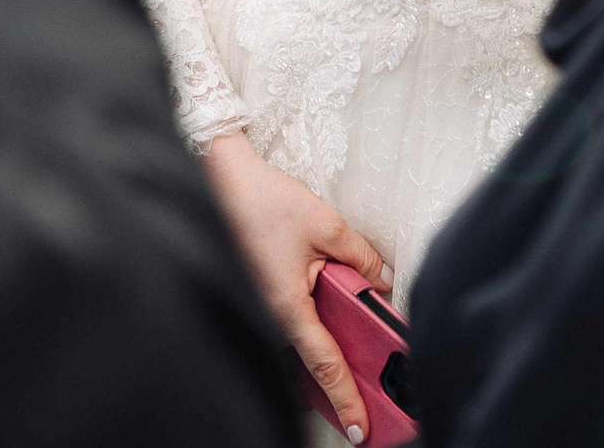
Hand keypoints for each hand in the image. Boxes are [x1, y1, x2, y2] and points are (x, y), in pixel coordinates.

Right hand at [203, 130, 392, 444]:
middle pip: (318, 355)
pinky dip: (321, 321)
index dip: (345, 397)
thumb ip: (361, 257)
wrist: (220, 179)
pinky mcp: (264, 291)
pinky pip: (297, 317)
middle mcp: (272, 313)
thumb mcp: (327, 226)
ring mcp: (266, 304)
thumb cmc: (262, 202)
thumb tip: (383, 280)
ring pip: (308, 336)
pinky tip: (339, 310)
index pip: (324, 363)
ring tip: (364, 354)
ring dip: (334, 344)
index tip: (361, 427)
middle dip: (347, 376)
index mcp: (287, 306)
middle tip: (376, 401)